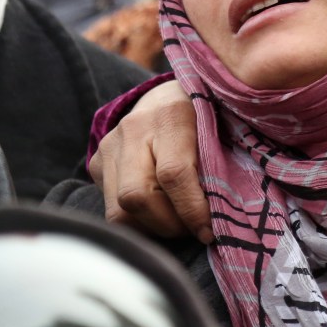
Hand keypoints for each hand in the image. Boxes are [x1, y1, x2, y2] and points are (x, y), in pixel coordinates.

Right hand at [87, 79, 211, 242]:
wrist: (169, 95)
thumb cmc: (207, 115)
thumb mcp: (223, 128)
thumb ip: (223, 163)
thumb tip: (228, 213)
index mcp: (172, 115)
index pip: (174, 174)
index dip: (192, 210)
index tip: (208, 231)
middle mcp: (133, 128)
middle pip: (136, 197)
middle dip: (168, 225)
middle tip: (192, 230)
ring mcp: (110, 145)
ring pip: (118, 210)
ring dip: (152, 228)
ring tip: (178, 223)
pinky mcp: (97, 162)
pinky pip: (110, 208)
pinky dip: (138, 221)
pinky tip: (161, 212)